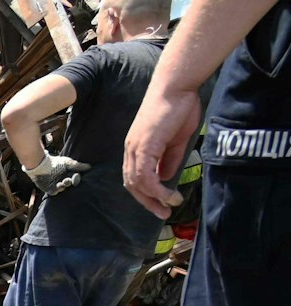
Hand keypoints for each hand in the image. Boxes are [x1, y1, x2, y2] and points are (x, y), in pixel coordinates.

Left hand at [25, 152, 90, 195]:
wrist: (40, 164)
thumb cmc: (55, 162)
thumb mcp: (68, 163)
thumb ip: (78, 166)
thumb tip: (90, 167)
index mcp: (68, 175)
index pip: (75, 178)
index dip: (76, 178)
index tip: (76, 176)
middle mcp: (63, 181)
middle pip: (69, 184)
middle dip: (70, 182)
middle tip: (68, 179)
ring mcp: (56, 185)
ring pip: (63, 188)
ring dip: (64, 186)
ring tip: (63, 182)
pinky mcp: (49, 189)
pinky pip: (54, 192)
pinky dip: (57, 190)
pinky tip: (58, 186)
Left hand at [124, 87, 200, 220]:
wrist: (177, 86)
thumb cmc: (179, 107)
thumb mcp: (176, 139)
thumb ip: (169, 159)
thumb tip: (166, 177)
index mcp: (137, 148)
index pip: (135, 177)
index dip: (146, 193)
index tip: (162, 204)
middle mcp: (131, 150)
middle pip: (132, 184)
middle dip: (147, 202)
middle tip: (163, 214)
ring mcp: (135, 148)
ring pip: (137, 182)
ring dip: (153, 198)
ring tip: (169, 206)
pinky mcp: (144, 146)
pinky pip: (144, 175)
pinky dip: (155, 189)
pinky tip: (167, 195)